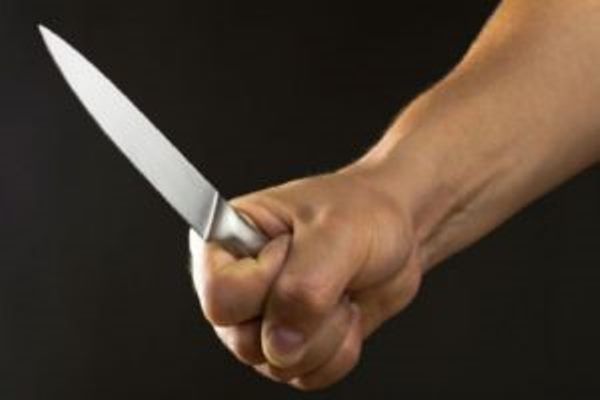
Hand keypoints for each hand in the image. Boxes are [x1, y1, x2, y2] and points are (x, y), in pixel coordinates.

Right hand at [189, 171, 422, 389]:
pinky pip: (306, 377)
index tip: (292, 249)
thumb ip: (302, 287)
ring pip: (277, 365)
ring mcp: (262, 320)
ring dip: (326, 334)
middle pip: (243, 340)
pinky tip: (345, 313)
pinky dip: (338, 351)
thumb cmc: (361, 211)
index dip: (264, 285)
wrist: (397, 232)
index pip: (220, 295)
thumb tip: (280, 343)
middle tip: (325, 276)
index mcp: (227, 242)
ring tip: (339, 290)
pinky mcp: (291, 344)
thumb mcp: (335, 233)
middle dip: (302, 316)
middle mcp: (238, 286)